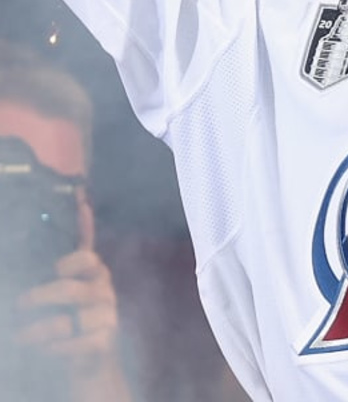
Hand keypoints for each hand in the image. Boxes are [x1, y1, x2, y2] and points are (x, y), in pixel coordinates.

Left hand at [12, 247, 129, 394]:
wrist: (95, 365)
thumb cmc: (75, 322)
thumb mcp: (72, 291)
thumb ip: (69, 264)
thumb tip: (80, 205)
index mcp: (96, 274)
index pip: (87, 257)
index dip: (67, 262)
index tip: (53, 269)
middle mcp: (104, 292)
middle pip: (68, 290)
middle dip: (37, 299)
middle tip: (17, 305)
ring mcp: (107, 317)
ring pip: (64, 323)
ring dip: (35, 332)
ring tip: (19, 337)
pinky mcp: (104, 342)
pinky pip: (72, 345)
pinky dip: (52, 350)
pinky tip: (44, 350)